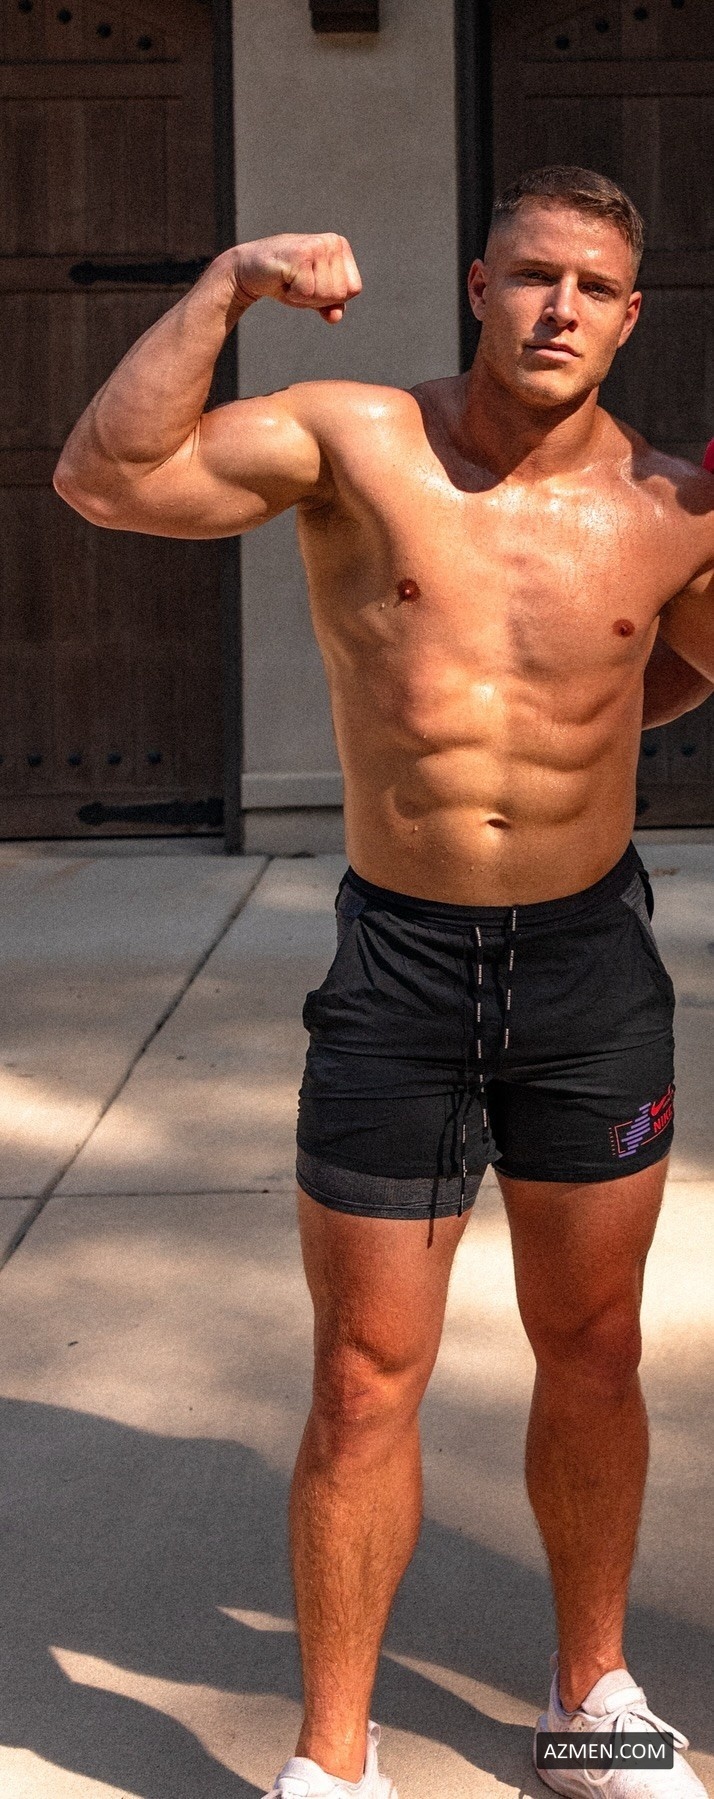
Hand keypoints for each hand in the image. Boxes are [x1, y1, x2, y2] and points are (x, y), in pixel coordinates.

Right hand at [227, 232, 362, 323]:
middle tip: (297, 282)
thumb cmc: (284, 280)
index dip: (331, 297)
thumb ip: (330, 305)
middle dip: (317, 298)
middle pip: (340, 293)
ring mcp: (317, 245)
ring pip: (325, 294)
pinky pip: (307, 293)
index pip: (353, 289)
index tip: (311, 284)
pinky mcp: (301, 254)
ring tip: (290, 280)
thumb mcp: (313, 295)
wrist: (248, 270)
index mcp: (340, 247)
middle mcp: (332, 242)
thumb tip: (336, 317)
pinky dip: (293, 295)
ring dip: (304, 297)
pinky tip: (283, 279)